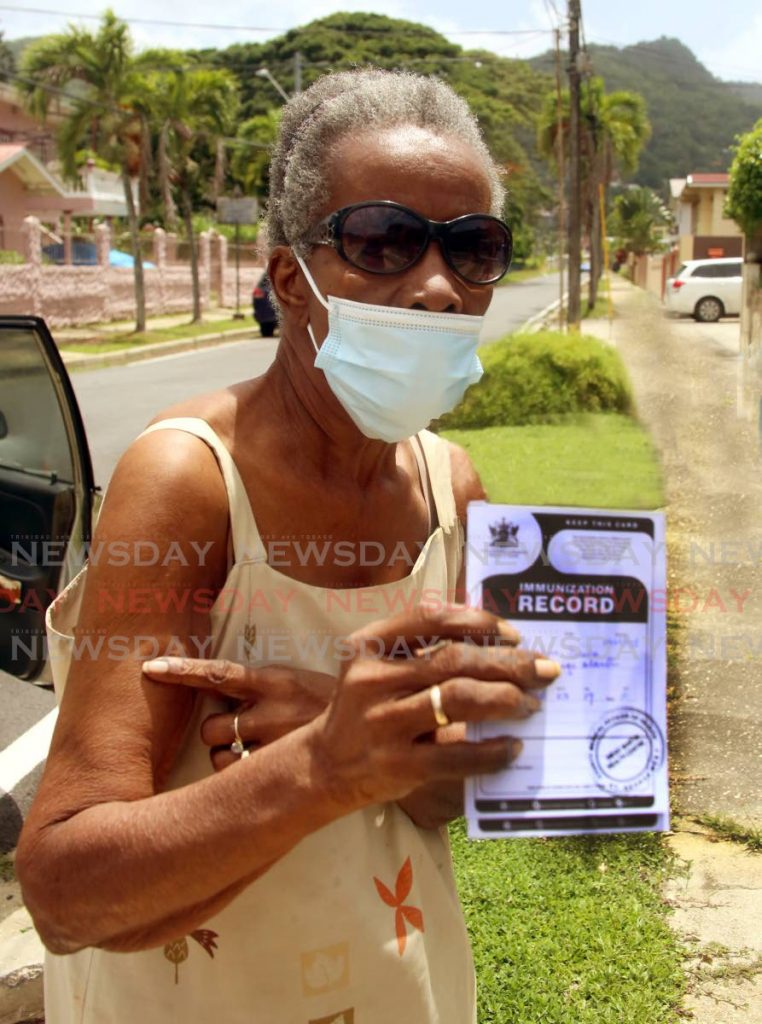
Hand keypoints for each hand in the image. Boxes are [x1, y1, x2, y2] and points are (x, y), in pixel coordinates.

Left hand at [141, 659, 333, 769]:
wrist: (373, 729)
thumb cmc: (326, 708)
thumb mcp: (298, 684)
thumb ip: (261, 687)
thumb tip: (221, 688)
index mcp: (275, 681)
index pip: (220, 673)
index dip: (183, 671)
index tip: (150, 667)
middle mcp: (272, 710)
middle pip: (212, 726)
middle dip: (217, 733)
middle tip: (240, 733)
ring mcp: (275, 743)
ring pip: (220, 756)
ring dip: (228, 758)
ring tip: (257, 753)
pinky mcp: (279, 769)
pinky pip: (238, 777)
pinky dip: (241, 776)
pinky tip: (261, 771)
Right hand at [305, 603, 559, 812]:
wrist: (324, 766)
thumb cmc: (366, 708)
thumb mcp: (377, 666)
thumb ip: (421, 649)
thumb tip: (498, 642)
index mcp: (368, 644)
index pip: (430, 619)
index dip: (478, 622)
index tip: (513, 634)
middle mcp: (372, 679)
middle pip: (454, 660)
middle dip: (508, 663)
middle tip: (545, 670)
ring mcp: (382, 723)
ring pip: (458, 699)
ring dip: (506, 700)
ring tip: (531, 705)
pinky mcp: (397, 765)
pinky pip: (457, 755)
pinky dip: (491, 750)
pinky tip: (512, 748)